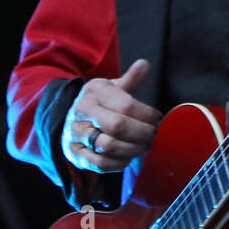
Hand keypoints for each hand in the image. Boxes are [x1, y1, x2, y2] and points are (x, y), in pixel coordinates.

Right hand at [61, 58, 159, 172]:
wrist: (70, 118)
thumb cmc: (100, 101)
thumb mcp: (112, 86)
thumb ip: (130, 78)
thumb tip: (144, 64)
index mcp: (93, 92)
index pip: (125, 105)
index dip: (147, 114)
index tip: (158, 118)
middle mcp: (81, 113)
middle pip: (118, 126)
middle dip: (142, 132)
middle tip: (153, 133)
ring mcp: (76, 135)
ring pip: (108, 146)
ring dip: (133, 149)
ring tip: (145, 145)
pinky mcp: (76, 154)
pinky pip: (100, 164)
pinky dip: (120, 163)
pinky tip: (130, 156)